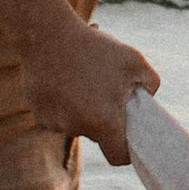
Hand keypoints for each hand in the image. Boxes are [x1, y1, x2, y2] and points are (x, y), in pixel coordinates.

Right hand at [43, 22, 158, 163]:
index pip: (117, 156)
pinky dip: (63, 101)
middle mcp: (77, 127)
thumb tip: (146, 100)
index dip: (126, 150)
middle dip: (103, 117)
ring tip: (82, 77)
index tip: (128, 139)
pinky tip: (63, 78)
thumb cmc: (95, 47)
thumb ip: (150, 84)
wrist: (47, 33)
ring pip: (76, 122)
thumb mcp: (135, 60)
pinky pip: (58, 114)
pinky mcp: (38, 112)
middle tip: (104, 88)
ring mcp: (54, 121)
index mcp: (104, 121)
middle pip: (97, 134)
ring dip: (82, 107)